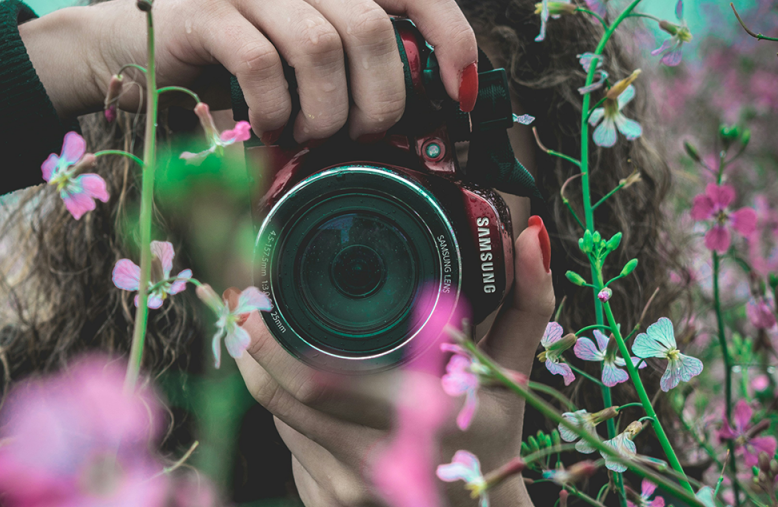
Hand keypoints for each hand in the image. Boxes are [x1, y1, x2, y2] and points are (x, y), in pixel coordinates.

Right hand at [21, 0, 479, 142]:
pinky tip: (269, 124)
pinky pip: (263, 63)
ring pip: (322, 46)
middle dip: (380, 100)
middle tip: (361, 136)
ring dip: (327, 112)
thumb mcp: (295, 58)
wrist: (123, 46)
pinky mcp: (203, 12)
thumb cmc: (223, 60)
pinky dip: (276, 108)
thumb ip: (348, 65)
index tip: (460, 92)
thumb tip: (411, 112)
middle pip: (372, 27)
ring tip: (309, 135)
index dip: (450, 36)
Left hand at [229, 217, 554, 505]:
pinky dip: (289, 413)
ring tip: (265, 336)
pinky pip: (291, 445)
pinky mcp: (329, 501)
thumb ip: (526, 303)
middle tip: (244, 305)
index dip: (269, 340)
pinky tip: (301, 389)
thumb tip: (534, 238)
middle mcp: (377, 457)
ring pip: (280, 418)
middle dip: (252, 346)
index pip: (313, 381)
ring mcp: (349, 487)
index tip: (255, 295)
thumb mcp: (509, 372)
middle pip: (280, 396)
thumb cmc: (492, 437)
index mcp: (419, 415)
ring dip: (268, 375)